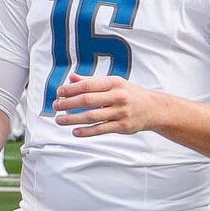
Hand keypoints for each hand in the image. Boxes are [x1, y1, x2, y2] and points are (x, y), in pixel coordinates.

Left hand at [53, 75, 168, 136]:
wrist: (154, 108)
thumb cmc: (130, 94)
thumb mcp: (114, 83)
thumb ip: (92, 82)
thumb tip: (71, 78)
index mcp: (114, 83)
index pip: (88, 85)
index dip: (71, 89)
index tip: (59, 93)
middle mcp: (118, 96)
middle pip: (87, 100)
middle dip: (68, 103)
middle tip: (55, 106)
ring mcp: (120, 112)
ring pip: (92, 116)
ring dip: (72, 119)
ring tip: (59, 120)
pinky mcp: (122, 126)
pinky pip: (100, 129)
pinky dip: (86, 131)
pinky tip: (75, 132)